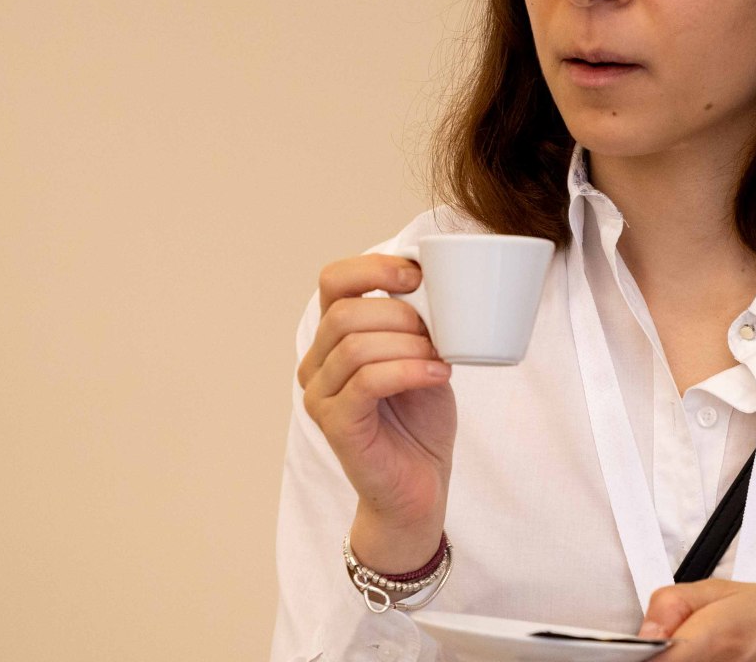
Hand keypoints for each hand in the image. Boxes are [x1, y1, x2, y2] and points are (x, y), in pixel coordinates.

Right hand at [297, 254, 456, 571]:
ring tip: (440, 358)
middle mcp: (316, 364)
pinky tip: (438, 374)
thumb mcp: (422, 355)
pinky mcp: (336, 425)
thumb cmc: (419, 420)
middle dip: (399, 314)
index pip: (333, 281)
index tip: (416, 275)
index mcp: (333, 338)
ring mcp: (320, 396)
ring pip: (356, 346)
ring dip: (408, 345)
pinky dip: (409, 370)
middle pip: (345, 312)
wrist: (419, 487)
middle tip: (436, 334)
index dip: (373, 267)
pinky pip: (367, 381)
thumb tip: (435, 282)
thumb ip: (416, 322)